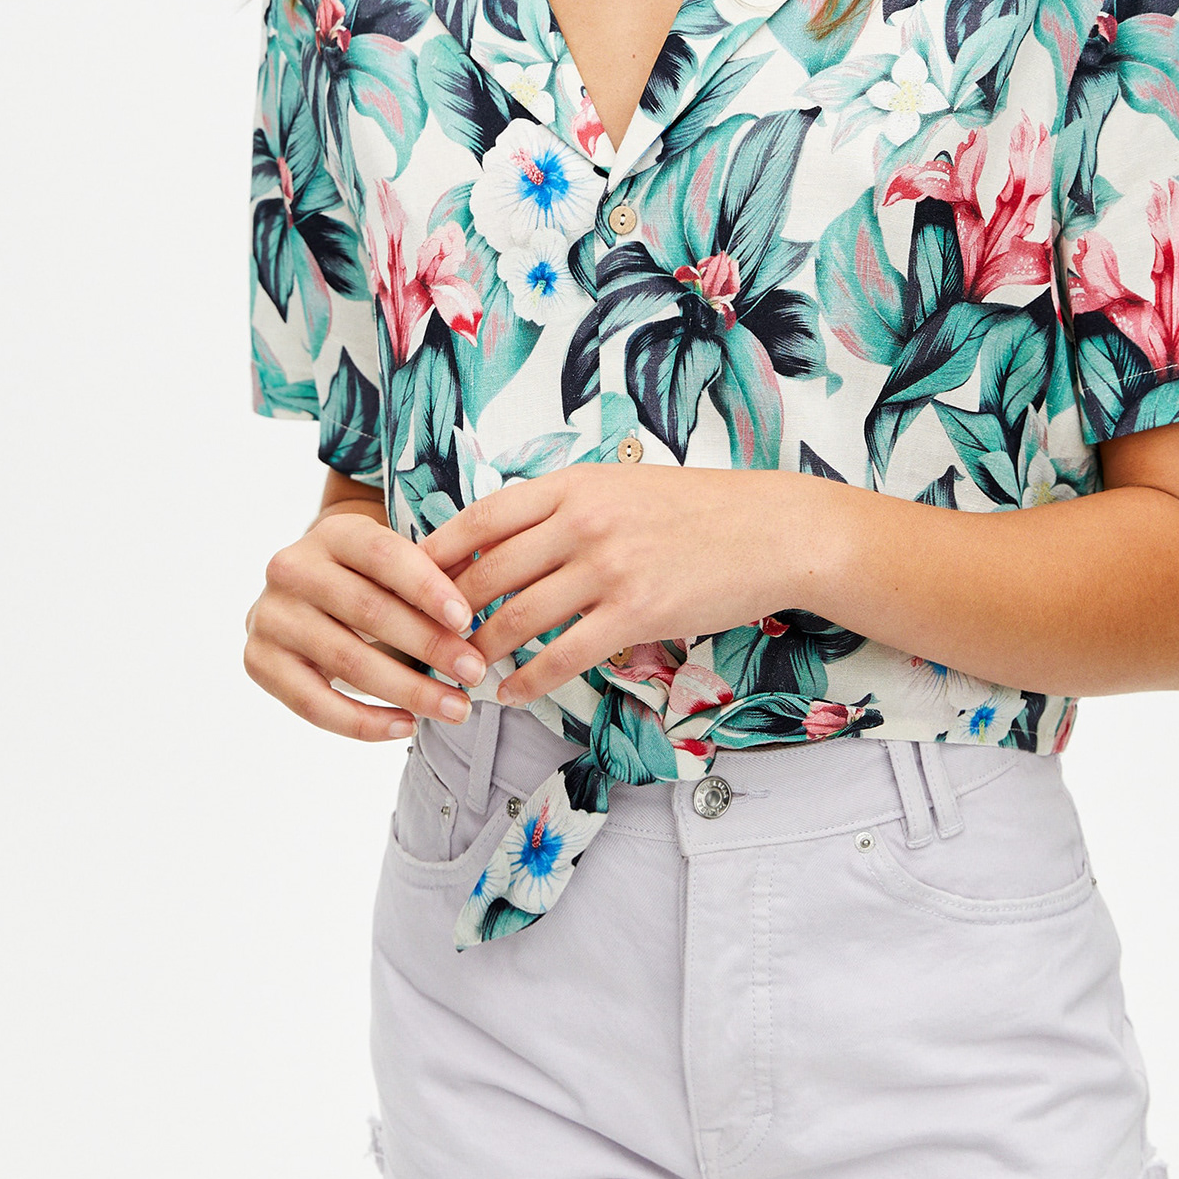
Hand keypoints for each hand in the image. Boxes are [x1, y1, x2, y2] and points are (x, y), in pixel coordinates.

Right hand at [244, 503, 486, 739]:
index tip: (469, 621)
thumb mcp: (396, 564)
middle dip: (429, 646)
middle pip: (367, 611)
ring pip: (345, 661)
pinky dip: (364, 721)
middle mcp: (292, 568)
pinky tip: (406, 726)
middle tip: (475, 674)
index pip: (382, 556)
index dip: (427, 587)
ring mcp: (269, 615)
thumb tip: (489, 590)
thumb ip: (435, 573)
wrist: (305, 597)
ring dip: (408, 690)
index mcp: (332, 533)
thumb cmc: (369, 581)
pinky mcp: (259, 661)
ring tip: (454, 708)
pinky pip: (314, 703)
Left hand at [419, 465, 821, 709]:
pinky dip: (528, 679)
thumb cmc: (697, 508)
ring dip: (479, 651)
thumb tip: (504, 539)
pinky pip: (563, 655)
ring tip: (459, 672)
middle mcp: (583, 522)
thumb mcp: (621, 486)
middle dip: (446, 612)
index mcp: (574, 485)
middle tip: (420, 641)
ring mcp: (609, 568)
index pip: (481, 518)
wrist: (772, 530)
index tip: (406, 579)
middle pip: (488, 572)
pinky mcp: (636, 614)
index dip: (436, 552)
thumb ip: (564, 507)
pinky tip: (511, 693)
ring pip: (517, 617)